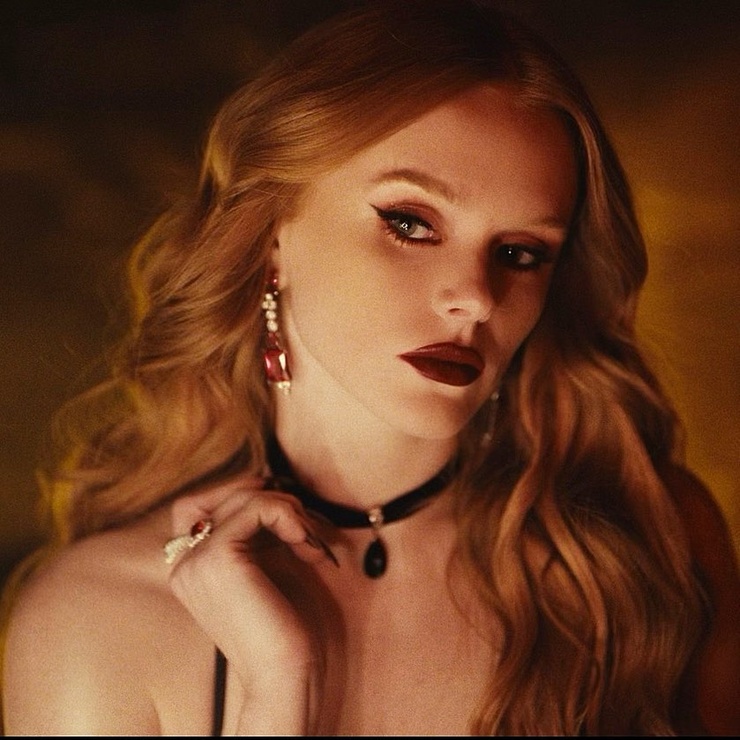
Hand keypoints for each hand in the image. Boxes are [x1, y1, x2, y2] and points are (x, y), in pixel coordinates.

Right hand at [165, 474, 336, 686]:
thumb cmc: (282, 626)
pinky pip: (256, 507)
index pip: (200, 504)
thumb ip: (258, 531)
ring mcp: (195, 560)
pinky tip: (305, 544)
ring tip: (310, 540)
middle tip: (303, 525)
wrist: (284, 675)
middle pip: (222, 495)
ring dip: (287, 510)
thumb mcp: (266, 564)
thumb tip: (272, 489)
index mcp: (190, 567)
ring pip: (243, 497)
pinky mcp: (217, 557)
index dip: (240, 494)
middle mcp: (183, 563)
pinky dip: (288, 516)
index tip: (284, 509)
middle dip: (269, 500)